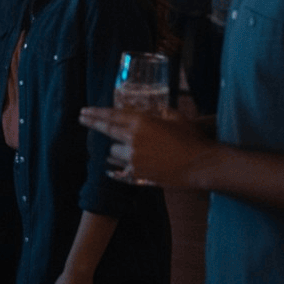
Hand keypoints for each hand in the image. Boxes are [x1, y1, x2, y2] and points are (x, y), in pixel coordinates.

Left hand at [79, 106, 215, 187]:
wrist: (201, 164)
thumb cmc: (191, 138)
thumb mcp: (175, 117)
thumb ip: (158, 112)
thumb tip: (150, 110)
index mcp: (141, 122)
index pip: (112, 115)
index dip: (96, 113)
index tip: (85, 110)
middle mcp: (133, 139)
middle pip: (106, 129)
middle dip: (92, 123)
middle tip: (82, 118)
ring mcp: (133, 157)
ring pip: (113, 151)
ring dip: (117, 149)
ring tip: (126, 149)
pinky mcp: (137, 173)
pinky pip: (120, 169)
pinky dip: (119, 167)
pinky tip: (114, 169)